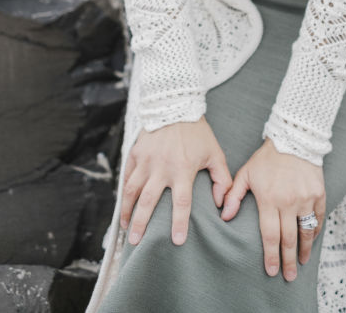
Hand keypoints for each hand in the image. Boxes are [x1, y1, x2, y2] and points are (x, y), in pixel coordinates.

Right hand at [120, 116, 231, 246]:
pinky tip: (124, 205)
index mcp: (183, 169)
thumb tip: (221, 204)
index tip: (176, 241)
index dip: (179, 224)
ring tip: (125, 228)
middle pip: (148, 201)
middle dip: (141, 224)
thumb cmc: (197, 132)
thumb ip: (222, 179)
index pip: (181, 203)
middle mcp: (161, 167)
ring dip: (127, 211)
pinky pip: (127, 176)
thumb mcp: (215, 153)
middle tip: (136, 242)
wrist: (176, 104)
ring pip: (132, 191)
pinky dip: (123, 192)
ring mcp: (146, 160)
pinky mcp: (136, 152)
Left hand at [220, 137, 325, 281]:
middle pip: (289, 239)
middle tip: (288, 277)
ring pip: (306, 232)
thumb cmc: (267, 157)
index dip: (270, 255)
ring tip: (301, 262)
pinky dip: (315, 231)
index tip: (271, 270)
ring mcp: (305, 198)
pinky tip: (311, 240)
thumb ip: (234, 195)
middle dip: (288, 261)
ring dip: (304, 250)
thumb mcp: (247, 173)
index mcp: (269, 198)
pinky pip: (318, 218)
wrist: (294, 138)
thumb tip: (224, 216)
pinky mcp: (318, 193)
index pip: (270, 235)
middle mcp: (288, 201)